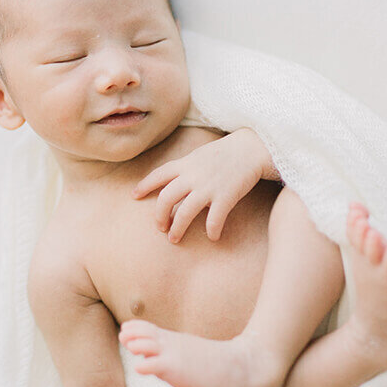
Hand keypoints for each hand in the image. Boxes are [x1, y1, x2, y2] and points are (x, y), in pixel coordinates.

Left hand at [133, 129, 275, 243]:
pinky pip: (214, 220)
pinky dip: (211, 231)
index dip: (144, 185)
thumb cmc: (225, 153)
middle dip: (159, 216)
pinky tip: (212, 237)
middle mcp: (193, 176)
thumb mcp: (199, 155)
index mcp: (185, 164)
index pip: (158, 175)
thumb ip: (185, 168)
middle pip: (166, 199)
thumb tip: (172, 181)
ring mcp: (208, 187)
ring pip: (184, 213)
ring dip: (177, 228)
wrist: (251, 148)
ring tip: (174, 238)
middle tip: (160, 227)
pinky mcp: (225, 196)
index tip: (134, 195)